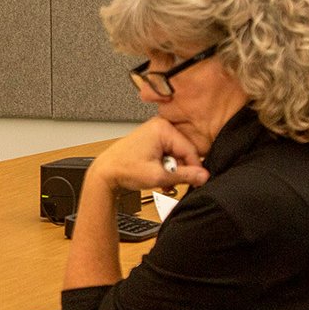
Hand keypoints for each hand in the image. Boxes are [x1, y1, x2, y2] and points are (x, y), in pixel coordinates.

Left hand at [86, 117, 210, 192]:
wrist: (105, 173)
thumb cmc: (123, 169)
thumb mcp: (157, 176)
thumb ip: (184, 176)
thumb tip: (203, 176)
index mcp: (162, 128)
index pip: (190, 150)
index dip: (194, 169)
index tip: (197, 182)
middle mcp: (160, 126)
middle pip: (184, 152)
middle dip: (180, 170)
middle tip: (172, 183)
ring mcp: (156, 132)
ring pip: (176, 154)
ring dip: (172, 170)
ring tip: (163, 181)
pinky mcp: (153, 140)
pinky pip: (168, 154)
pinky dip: (166, 167)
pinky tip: (160, 176)